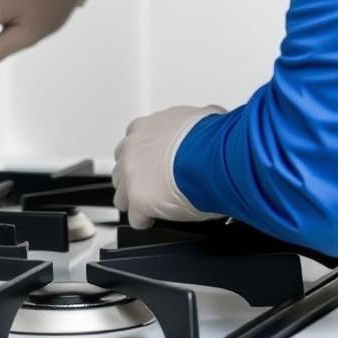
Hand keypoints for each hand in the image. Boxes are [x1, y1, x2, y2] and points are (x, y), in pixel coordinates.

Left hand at [112, 105, 225, 229]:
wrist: (215, 156)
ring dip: (137, 202)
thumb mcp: (206, 117)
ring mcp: (131, 175)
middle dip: (138, 180)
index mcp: (147, 127)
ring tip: (158, 205)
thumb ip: (196, 123)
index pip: (134, 144)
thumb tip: (210, 122)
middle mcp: (133, 149)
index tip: (158, 164)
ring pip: (122, 196)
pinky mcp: (138, 200)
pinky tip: (163, 217)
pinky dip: (148, 220)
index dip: (148, 157)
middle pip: (122, 170)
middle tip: (158, 186)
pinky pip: (137, 219)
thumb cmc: (214, 139)